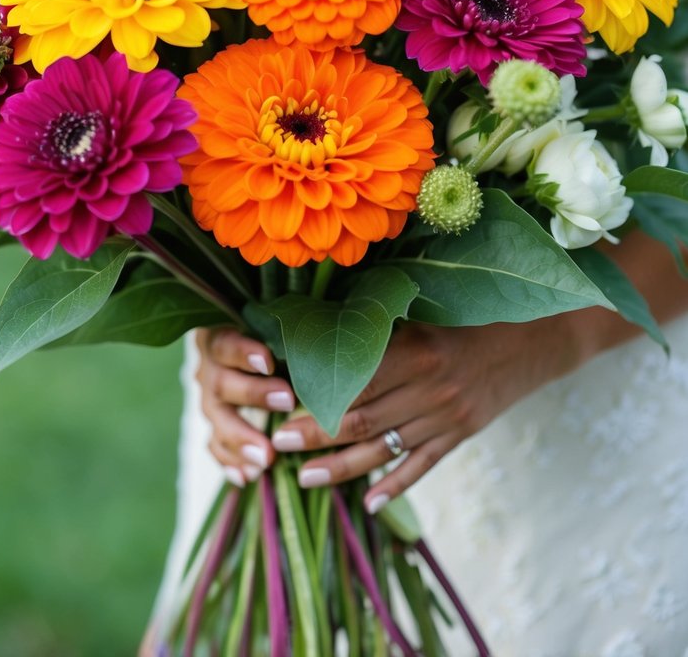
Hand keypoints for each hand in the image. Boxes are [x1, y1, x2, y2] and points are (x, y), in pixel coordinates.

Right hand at [195, 327, 295, 484]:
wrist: (254, 357)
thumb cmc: (274, 338)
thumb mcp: (275, 332)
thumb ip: (287, 336)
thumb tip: (321, 341)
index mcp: (221, 338)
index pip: (227, 343)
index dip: (244, 352)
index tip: (268, 362)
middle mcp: (211, 368)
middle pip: (222, 383)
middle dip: (254, 395)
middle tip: (286, 403)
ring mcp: (210, 399)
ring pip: (218, 420)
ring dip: (242, 439)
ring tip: (267, 457)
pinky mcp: (216, 425)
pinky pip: (216, 446)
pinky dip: (231, 462)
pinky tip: (247, 477)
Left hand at [271, 316, 581, 513]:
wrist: (534, 335)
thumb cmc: (469, 312)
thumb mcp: (423, 308)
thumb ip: (379, 323)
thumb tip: (323, 329)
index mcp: (414, 348)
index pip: (354, 381)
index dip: (314, 395)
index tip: (280, 402)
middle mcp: (429, 386)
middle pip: (361, 419)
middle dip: (314, 434)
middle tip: (277, 443)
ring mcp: (447, 415)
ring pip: (385, 448)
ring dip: (341, 466)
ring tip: (304, 476)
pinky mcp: (462, 433)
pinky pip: (422, 465)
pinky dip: (395, 485)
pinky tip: (369, 502)